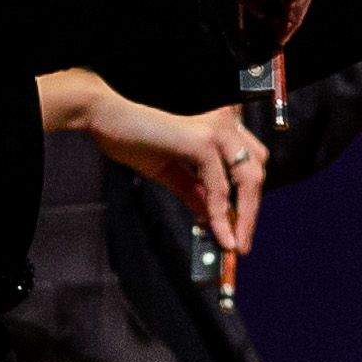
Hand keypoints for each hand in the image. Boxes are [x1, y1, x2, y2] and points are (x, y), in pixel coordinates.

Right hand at [70, 80, 266, 263]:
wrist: (105, 116)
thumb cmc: (134, 136)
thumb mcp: (170, 171)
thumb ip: (194, 191)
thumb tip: (212, 220)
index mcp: (221, 126)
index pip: (250, 164)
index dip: (248, 198)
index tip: (241, 229)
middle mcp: (225, 123)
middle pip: (256, 172)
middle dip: (251, 212)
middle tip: (241, 245)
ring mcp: (217, 130)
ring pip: (246, 179)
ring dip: (242, 217)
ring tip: (233, 245)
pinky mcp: (202, 141)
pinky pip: (218, 186)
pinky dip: (219, 213)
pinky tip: (217, 232)